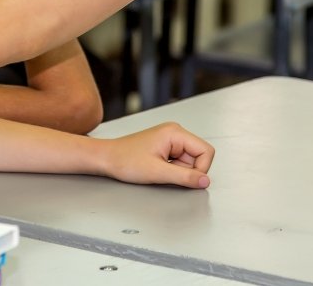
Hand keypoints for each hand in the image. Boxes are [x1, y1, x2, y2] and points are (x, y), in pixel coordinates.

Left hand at [99, 122, 213, 188]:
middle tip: (167, 172)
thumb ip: (185, 177)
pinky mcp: (166, 146)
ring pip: (190, 160)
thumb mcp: (157, 172)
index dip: (201, 169)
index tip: (188, 179)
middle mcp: (175, 132)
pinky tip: (157, 168)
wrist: (107, 158)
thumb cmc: (125, 160)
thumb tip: (205, 181)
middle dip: (187, 170)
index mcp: (175, 132)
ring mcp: (171, 139)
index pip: (206, 151)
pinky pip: (180, 160)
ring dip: (179, 170)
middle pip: (199, 156)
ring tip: (159, 169)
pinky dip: (173, 169)